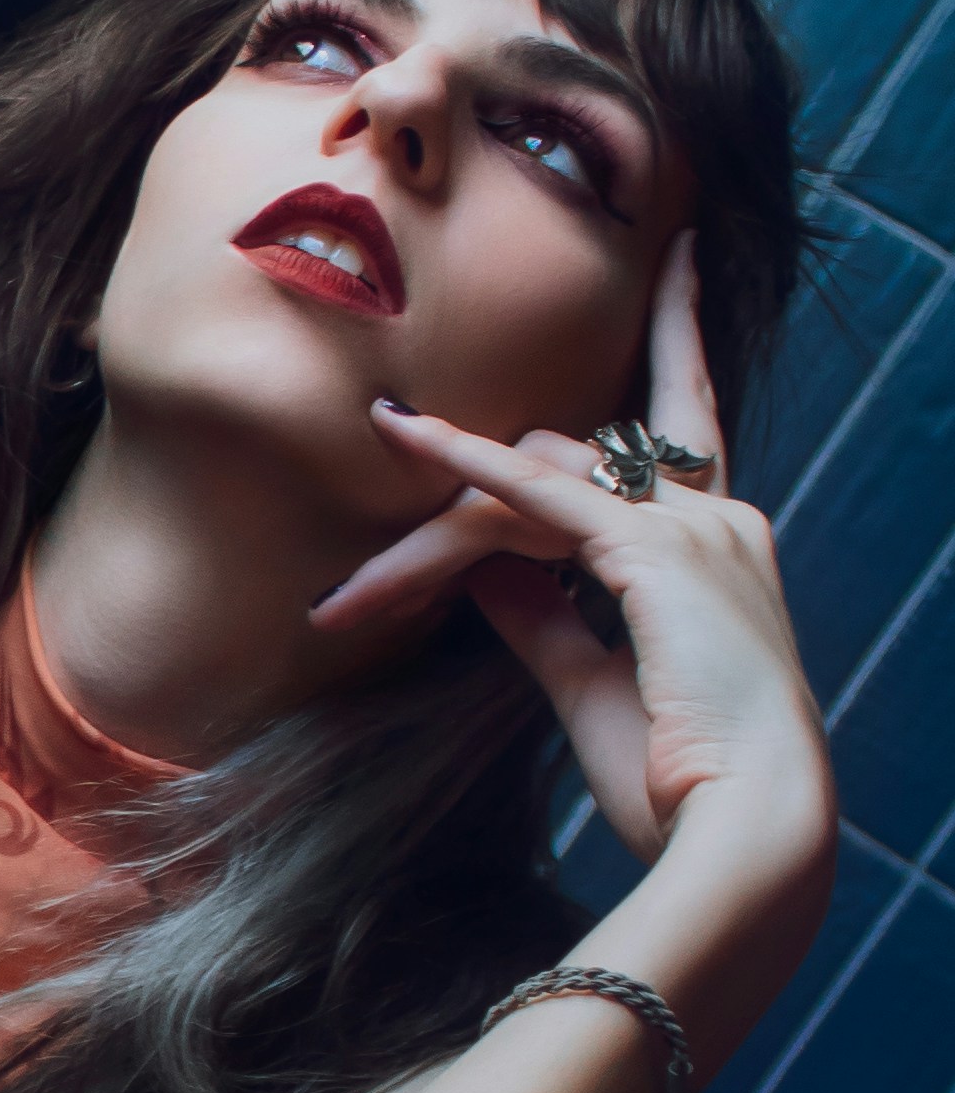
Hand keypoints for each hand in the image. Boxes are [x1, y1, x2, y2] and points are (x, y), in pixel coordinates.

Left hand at [305, 235, 833, 887]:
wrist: (750, 836)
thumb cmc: (682, 783)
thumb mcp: (594, 687)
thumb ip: (543, 620)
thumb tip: (483, 573)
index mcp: (721, 545)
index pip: (680, 425)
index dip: (674, 334)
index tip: (678, 257)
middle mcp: (718, 518)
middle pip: (564, 468)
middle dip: (455, 514)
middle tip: (354, 599)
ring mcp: (697, 529)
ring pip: (538, 486)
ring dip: (431, 539)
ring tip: (343, 602)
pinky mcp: (659, 555)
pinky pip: (543, 496)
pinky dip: (471, 470)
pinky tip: (409, 440)